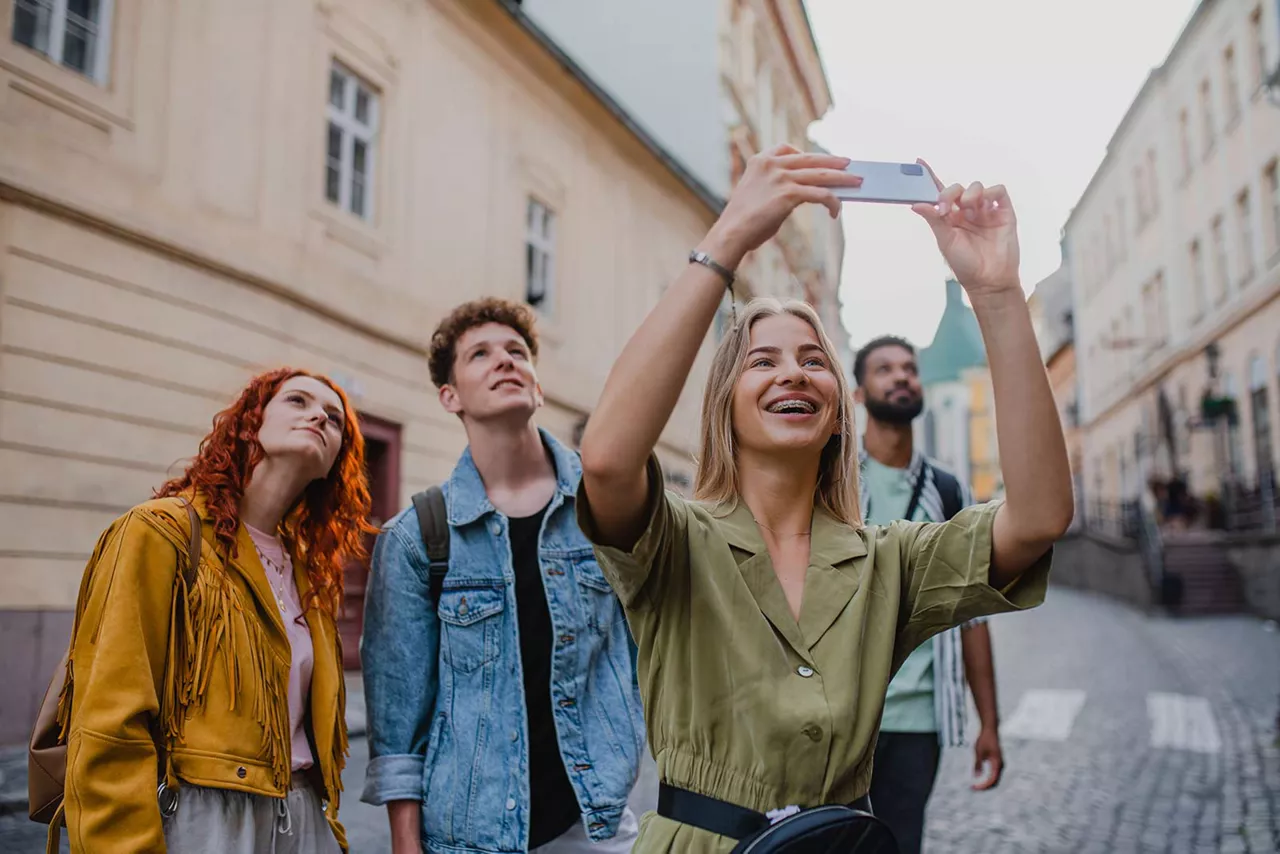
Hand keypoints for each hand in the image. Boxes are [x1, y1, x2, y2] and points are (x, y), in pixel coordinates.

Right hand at [702, 144, 861, 268]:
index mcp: (760, 161)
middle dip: (832, 161)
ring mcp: (781, 177)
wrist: (731, 233)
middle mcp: (772, 165)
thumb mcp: (758, 194)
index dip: (805, 154)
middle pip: (810, 159)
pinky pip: (820, 193)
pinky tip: (836, 210)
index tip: (817, 159)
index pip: (787, 149)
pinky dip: (832, 201)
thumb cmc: (742, 221)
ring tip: (856, 181)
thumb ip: (777, 187)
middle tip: (848, 163)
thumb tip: (805, 193)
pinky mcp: (789, 194)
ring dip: (842, 178)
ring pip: (821, 174)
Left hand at [912, 160, 1020, 296]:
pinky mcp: (1002, 212)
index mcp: (950, 218)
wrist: (988, 280)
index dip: (929, 179)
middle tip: (945, 208)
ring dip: (969, 194)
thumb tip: (916, 203)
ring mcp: (985, 211)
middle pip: (957, 189)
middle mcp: (967, 212)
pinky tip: (982, 204)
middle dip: (949, 193)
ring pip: (976, 187)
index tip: (918, 165)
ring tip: (967, 211)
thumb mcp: (945, 240)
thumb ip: (934, 219)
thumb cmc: (966, 264)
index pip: (939, 194)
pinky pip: (998, 191)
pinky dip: (990, 192)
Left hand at [971, 727, 1003, 790]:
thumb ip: (978, 764)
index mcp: (997, 763)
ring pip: (995, 779)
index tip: (974, 787)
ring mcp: (999, 764)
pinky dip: (988, 779)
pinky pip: (994, 775)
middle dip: (985, 787)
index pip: (992, 780)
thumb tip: (976, 776)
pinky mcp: (997, 762)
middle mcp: (1000, 765)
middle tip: (974, 788)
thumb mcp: (978, 751)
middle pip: (995, 782)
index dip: (983, 786)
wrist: (990, 730)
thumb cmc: (984, 739)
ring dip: (986, 784)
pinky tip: (980, 779)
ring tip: (976, 786)